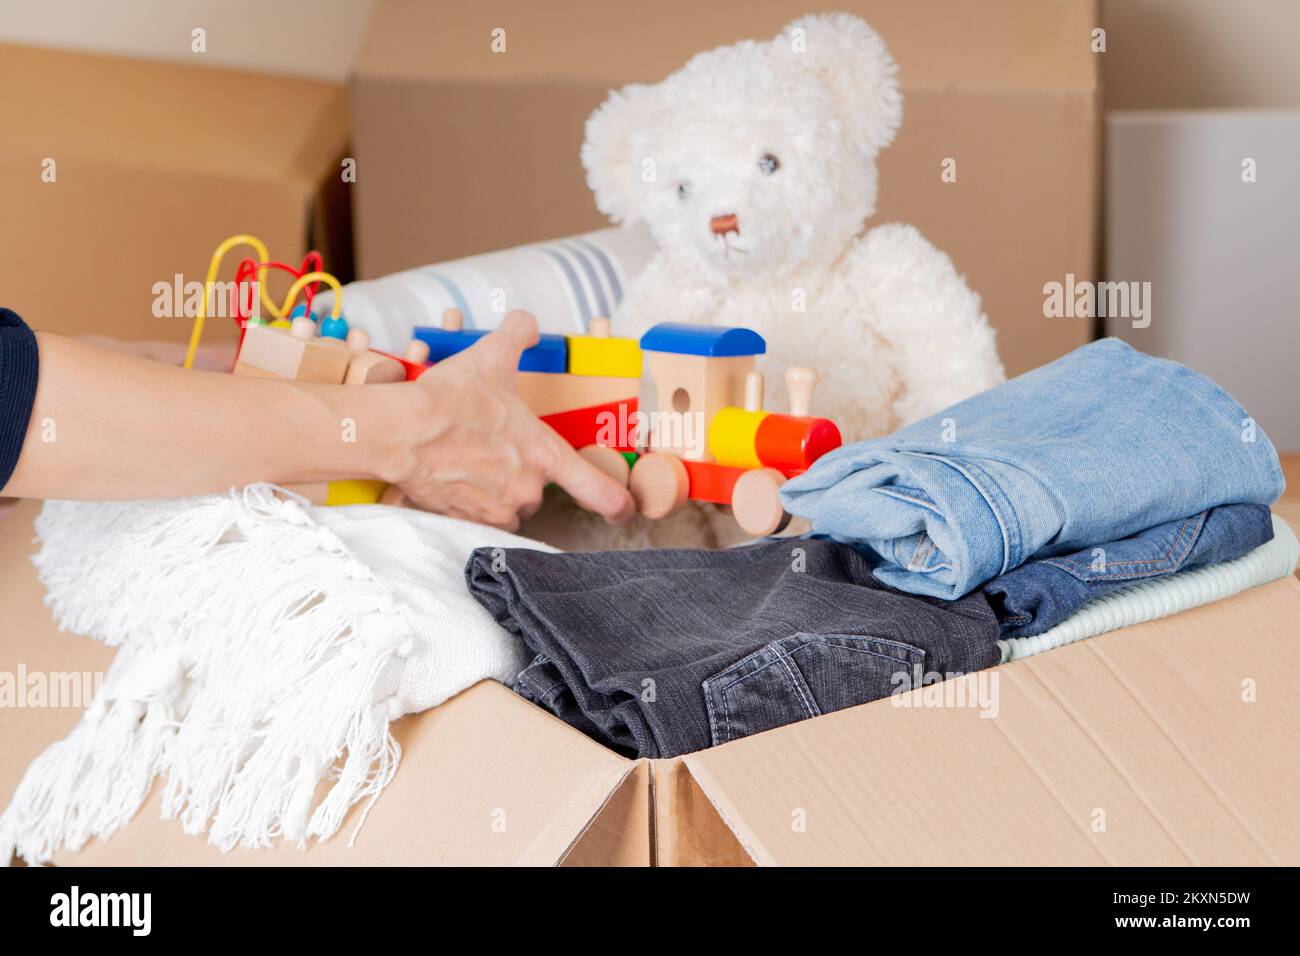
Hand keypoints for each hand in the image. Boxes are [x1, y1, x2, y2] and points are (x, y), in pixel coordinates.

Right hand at [388, 311, 635, 530]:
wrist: (402, 431)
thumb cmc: (451, 399)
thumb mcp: (491, 356)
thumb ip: (517, 335)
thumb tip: (527, 322)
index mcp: (544, 456)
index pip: (596, 489)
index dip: (616, 503)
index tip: (624, 509)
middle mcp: (526, 490)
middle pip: (536, 491)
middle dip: (519, 474)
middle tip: (492, 449)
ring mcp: (494, 510)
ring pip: (506, 506)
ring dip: (494, 489)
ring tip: (468, 461)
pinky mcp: (463, 521)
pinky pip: (474, 516)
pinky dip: (466, 500)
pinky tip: (449, 476)